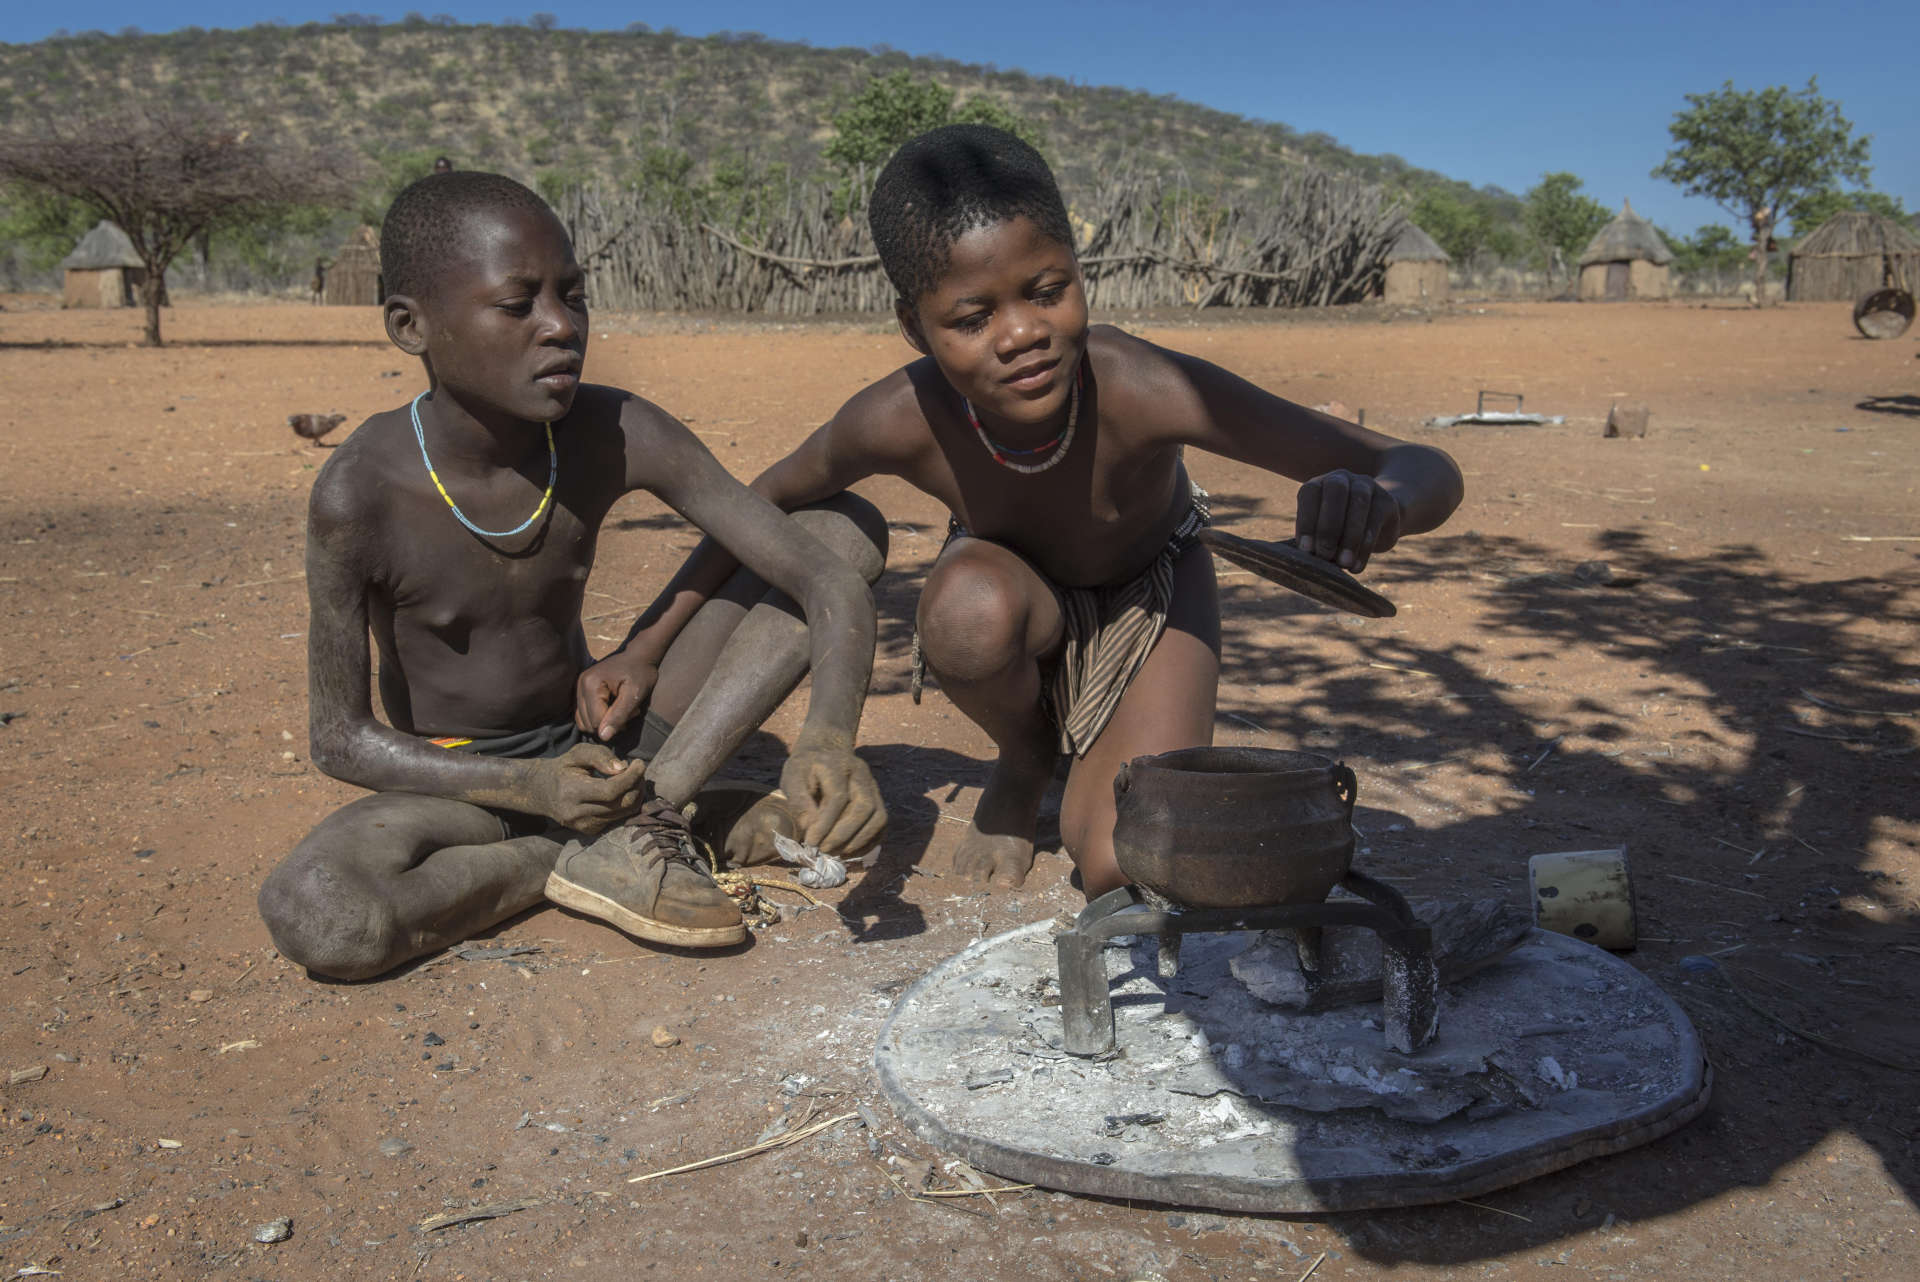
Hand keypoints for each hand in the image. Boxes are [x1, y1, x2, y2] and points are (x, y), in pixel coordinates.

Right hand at [528, 743, 645, 834]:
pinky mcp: (590, 831)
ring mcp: (584, 826)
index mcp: (571, 793)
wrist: (542, 792)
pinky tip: (622, 791)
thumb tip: (622, 768)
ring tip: (631, 778)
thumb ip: (600, 756)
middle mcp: (577, 814)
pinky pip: (619, 818)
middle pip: (622, 804)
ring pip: (624, 813)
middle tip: (638, 770)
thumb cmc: (563, 768)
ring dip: (635, 794)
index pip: (610, 791)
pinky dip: (626, 803)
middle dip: (637, 785)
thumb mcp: (578, 753)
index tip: (640, 763)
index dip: (631, 777)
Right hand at [574, 649, 659, 741]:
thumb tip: (603, 737)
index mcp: (591, 684)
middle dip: (609, 723)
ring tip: (622, 709)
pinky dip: (598, 716)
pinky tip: (614, 707)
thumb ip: (619, 715)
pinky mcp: (581, 691)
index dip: (615, 725)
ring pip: (584, 721)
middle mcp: (580, 685)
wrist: (638, 655)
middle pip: (588, 723)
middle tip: (629, 711)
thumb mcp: (634, 695)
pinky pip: (584, 714)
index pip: (596, 721)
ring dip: (604, 721)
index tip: (633, 713)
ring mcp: (578, 687)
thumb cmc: (640, 672)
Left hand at [779, 729, 886, 854]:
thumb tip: (812, 829)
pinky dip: (867, 842)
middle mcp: (861, 773)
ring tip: (836, 853)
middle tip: (824, 850)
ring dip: (858, 841)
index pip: (838, 797)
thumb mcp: (792, 780)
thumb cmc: (804, 771)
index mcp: (837, 764)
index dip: (825, 823)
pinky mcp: (879, 800)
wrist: (823, 756)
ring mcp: (873, 786)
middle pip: (864, 806)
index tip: (811, 842)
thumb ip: (799, 802)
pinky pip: (881, 825)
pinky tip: (847, 851)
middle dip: (844, 834)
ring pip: (878, 817)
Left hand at [1295, 469, 1402, 572]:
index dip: (1307, 521)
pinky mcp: (1387, 500)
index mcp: (1320, 484)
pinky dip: (1365, 546)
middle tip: (1325, 556)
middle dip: (1328, 527)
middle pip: (1336, 493)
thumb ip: (1314, 539)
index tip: (1306, 549)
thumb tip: (1308, 556)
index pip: (1310, 493)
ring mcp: (1367, 485)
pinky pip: (1376, 521)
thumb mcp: (1322, 532)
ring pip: (1359, 505)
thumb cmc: (1338, 531)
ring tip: (1343, 563)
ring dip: (1350, 537)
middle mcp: (1342, 478)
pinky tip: (1357, 565)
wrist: (1377, 522)